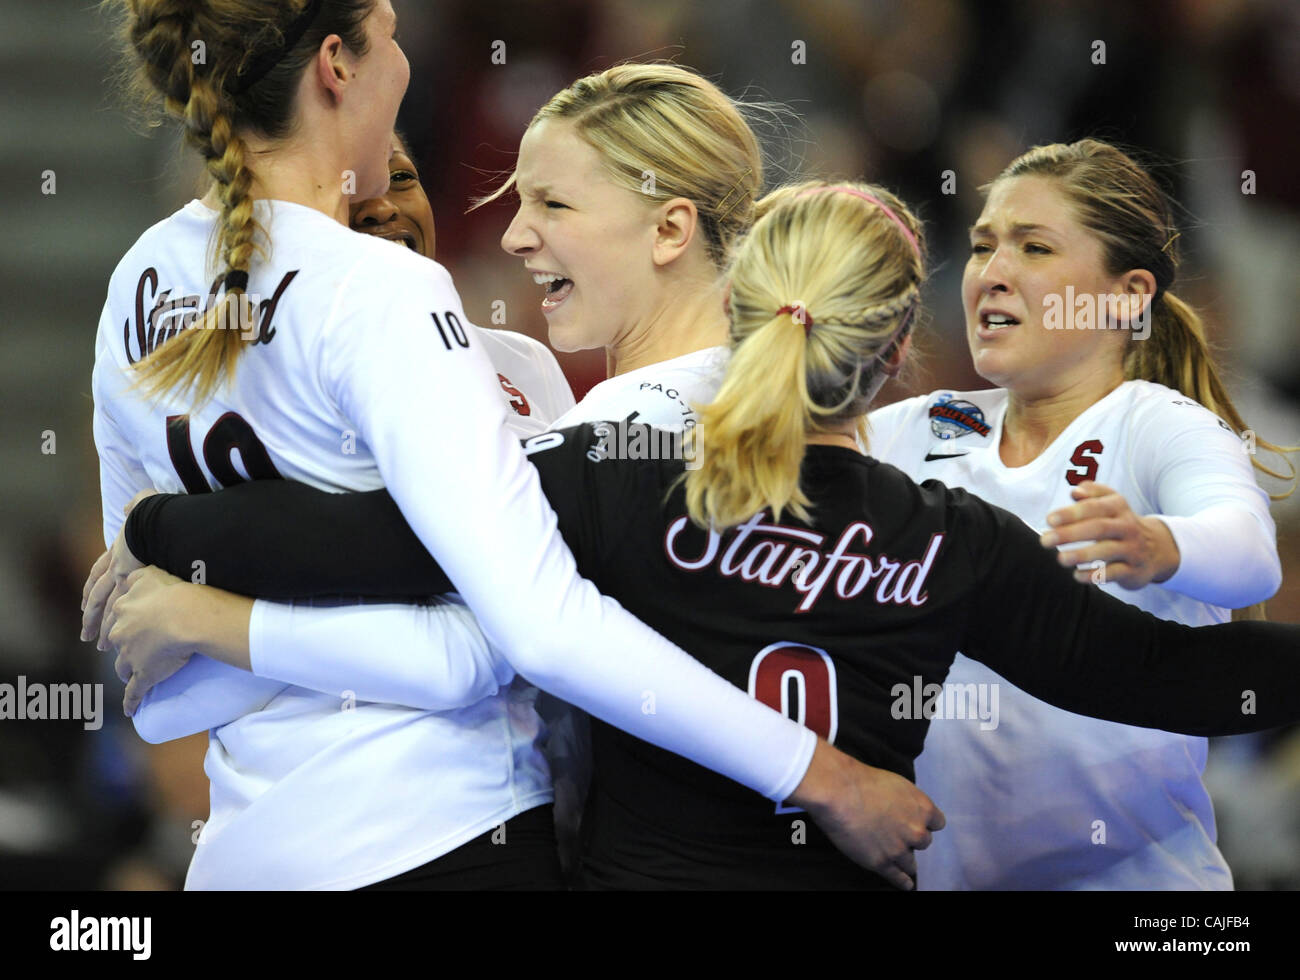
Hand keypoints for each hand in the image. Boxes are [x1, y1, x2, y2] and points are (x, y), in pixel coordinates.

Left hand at [81, 490, 157, 645]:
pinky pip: (118, 606)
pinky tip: (112, 636)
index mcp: (118, 549)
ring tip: (98, 644)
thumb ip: (134, 506)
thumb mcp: (141, 505)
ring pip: (104, 604)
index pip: (99, 571)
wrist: (155, 518)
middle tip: (86, 632)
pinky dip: (113, 621)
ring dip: (99, 624)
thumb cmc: (153, 512)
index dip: (91, 587)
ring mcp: (120, 574)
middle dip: (91, 614)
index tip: (87, 603)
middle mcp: (115, 565)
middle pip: (97, 593)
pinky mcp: (130, 582)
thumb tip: (128, 507)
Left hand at [103, 566, 194, 715]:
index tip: (126, 627)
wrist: (187, 616)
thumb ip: (134, 576)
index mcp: (122, 610)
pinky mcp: (143, 675)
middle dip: (122, 648)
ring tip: (132, 675)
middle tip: (130, 650)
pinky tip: (130, 710)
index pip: (117, 618)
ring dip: (127, 670)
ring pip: (123, 667)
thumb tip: (124, 575)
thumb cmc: (173, 592)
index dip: (121, 623)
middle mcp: (121, 634)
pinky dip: (131, 702)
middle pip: (117, 644)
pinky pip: (134, 692)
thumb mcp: (149, 574)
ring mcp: (130, 656)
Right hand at [792, 740, 944, 889]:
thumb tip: (906, 810)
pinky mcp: (882, 863)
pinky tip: (906, 884)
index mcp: (923, 808)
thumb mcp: (896, 784)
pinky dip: (903, 882)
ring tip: (898, 859)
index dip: (925, 823)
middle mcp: (916, 831)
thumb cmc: (863, 781)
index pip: (937, 823)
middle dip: (912, 839)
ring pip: (911, 862)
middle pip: (924, 842)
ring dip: (905, 859)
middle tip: (897, 834)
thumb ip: (908, 801)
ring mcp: (899, 849)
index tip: (916, 823)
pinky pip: (898, 877)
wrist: (840, 793)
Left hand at [1039, 481, 1179, 589]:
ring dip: (1082, 555)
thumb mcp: (1111, 502)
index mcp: (1118, 507)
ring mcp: (1132, 549)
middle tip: (1045, 540)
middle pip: (1099, 528)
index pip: (1094, 507)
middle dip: (1070, 534)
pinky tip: (1076, 575)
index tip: (1050, 520)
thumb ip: (1092, 493)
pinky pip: (1114, 573)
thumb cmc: (1119, 522)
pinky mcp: (1133, 570)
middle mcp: (1127, 526)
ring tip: (1061, 559)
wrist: (1156, 549)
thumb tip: (1075, 492)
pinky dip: (1095, 575)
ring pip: (1107, 551)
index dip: (1071, 513)